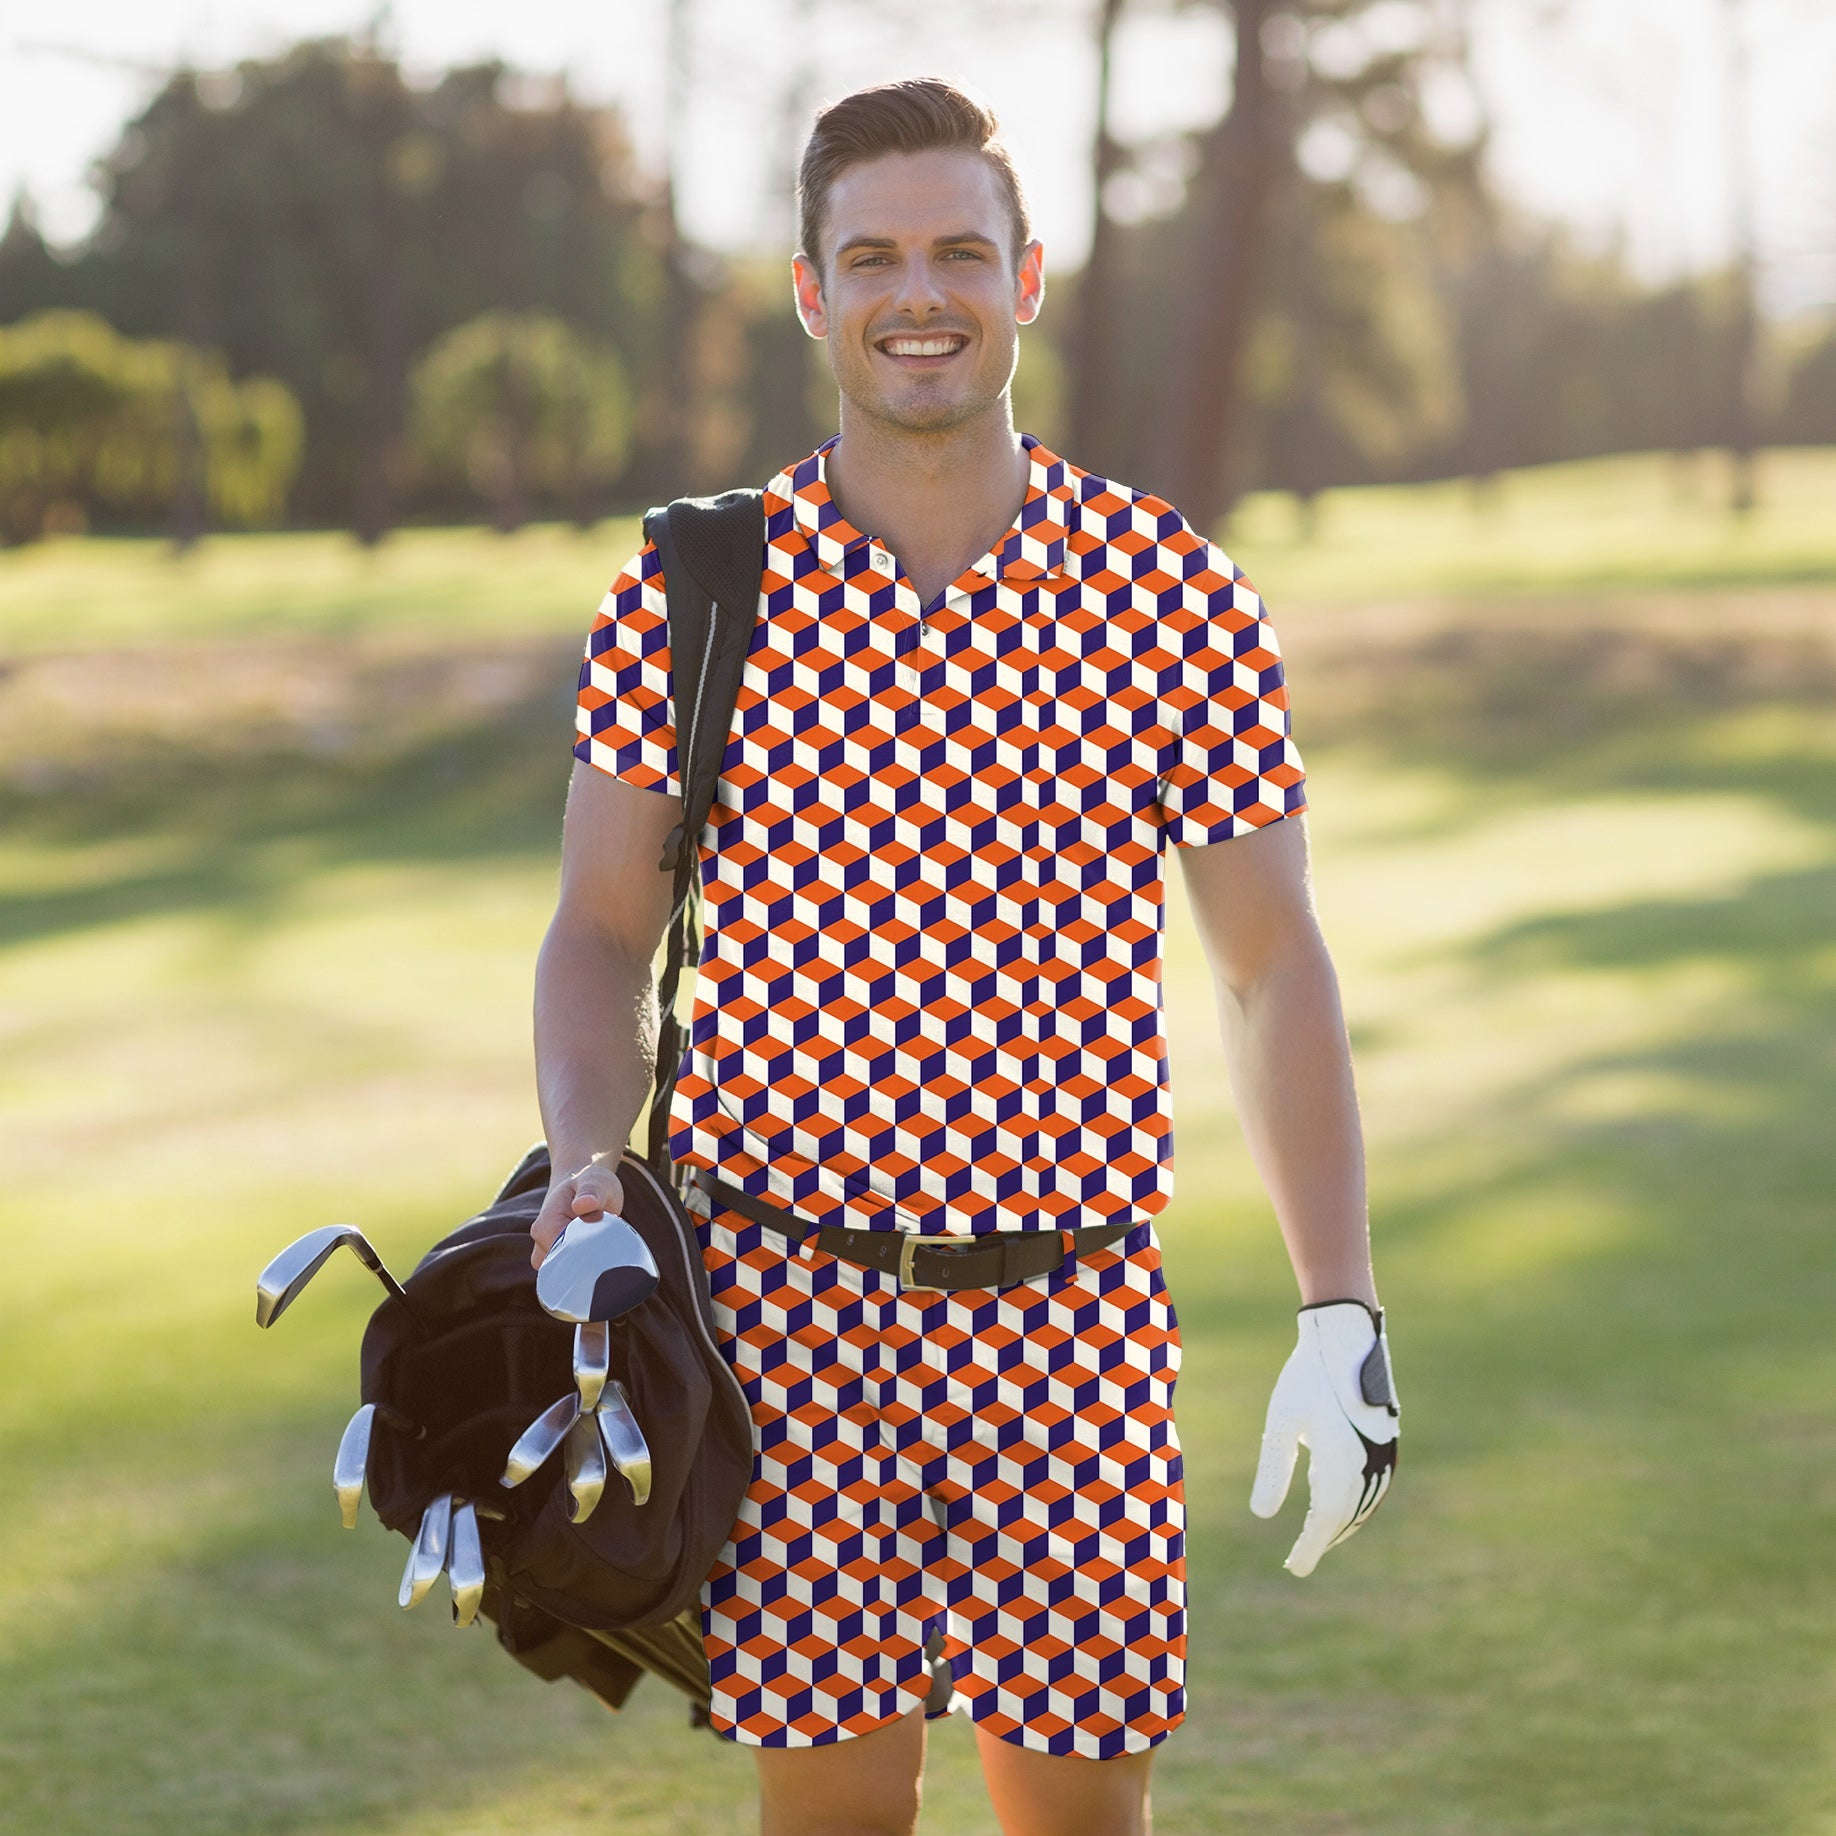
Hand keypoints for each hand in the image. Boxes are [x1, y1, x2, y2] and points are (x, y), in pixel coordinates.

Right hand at [530, 1154, 625, 1269]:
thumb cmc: (590, 1182)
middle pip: (562, 1268)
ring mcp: (546, 1251)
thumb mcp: (596, 1181)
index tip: (603, 1249)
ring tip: (602, 1248)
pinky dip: (583, 1268)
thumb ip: (591, 1192)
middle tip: (606, 1248)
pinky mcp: (557, 1257)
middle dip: (584, 1264)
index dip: (584, 1255)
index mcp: (547, 1222)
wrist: (582, 1183)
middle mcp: (541, 1240)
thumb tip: (583, 1204)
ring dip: (583, 1266)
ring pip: (564, 1274)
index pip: (561, 1254)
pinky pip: (568, 1273)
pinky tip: (597, 1256)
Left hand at [1250, 1300, 1398, 1576]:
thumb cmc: (1306, 1377)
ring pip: (1363, 1505)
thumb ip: (1273, 1469)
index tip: (1295, 1568)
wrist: (1344, 1338)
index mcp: (1341, 1462)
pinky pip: (1374, 1487)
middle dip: (1323, 1539)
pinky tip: (1337, 1504)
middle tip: (1300, 1559)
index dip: (1311, 1547)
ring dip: (1341, 1524)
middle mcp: (1368, 1464)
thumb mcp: (1281, 1422)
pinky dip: (1356, 1504)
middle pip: (1345, 1517)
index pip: (1325, 1520)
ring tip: (1318, 1537)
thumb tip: (1261, 1515)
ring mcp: (1383, 1455)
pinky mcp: (1387, 1444)